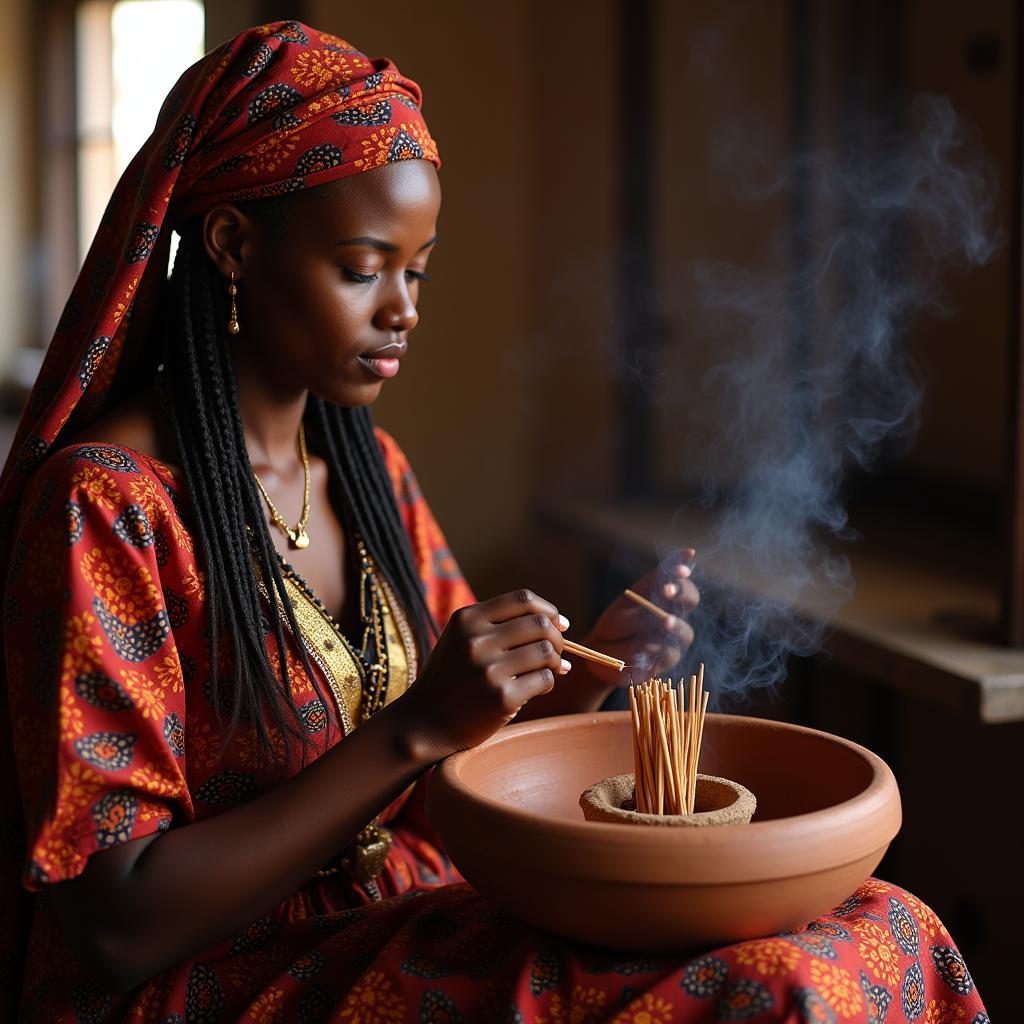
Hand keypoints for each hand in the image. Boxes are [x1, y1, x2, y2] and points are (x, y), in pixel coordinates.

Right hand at [388, 589, 569, 761]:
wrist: (426, 722)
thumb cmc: (453, 676)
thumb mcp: (462, 638)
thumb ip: (499, 624)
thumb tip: (558, 623)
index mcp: (467, 619)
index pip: (523, 599)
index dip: (548, 610)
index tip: (559, 623)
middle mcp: (476, 640)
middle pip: (540, 624)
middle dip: (557, 638)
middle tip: (556, 652)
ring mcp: (488, 670)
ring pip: (546, 652)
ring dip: (554, 662)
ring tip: (547, 670)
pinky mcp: (501, 698)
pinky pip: (544, 680)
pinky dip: (547, 683)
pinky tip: (536, 688)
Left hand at [580, 551, 699, 685]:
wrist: (599, 656)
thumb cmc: (614, 626)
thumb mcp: (626, 604)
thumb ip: (647, 590)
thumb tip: (670, 574)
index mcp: (664, 598)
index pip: (681, 579)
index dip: (683, 572)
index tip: (681, 569)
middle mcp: (675, 616)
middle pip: (691, 600)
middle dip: (682, 593)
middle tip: (667, 590)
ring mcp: (673, 640)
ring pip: (686, 632)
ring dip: (675, 625)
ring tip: (665, 621)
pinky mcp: (666, 661)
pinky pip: (669, 654)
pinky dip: (658, 648)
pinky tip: (646, 644)